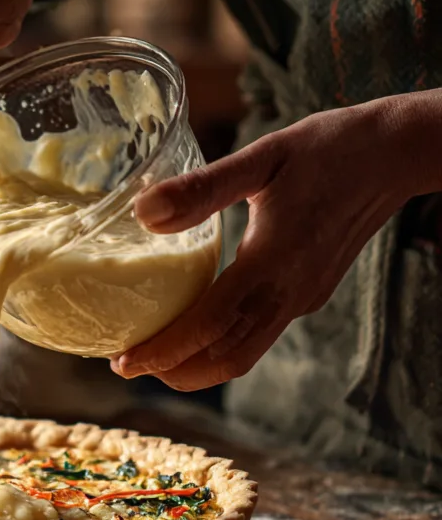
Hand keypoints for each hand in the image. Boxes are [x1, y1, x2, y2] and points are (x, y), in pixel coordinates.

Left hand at [111, 93, 440, 390]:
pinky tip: (191, 327)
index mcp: (273, 263)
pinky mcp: (307, 295)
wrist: (395, 155)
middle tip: (125, 365)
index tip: (123, 362)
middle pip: (225, 358)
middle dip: (173, 371)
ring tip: (151, 357)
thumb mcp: (262, 157)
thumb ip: (202, 187)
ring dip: (196, 367)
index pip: (210, 326)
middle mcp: (289, 294)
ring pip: (243, 355)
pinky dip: (219, 346)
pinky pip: (257, 336)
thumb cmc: (328, 148)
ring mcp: (301, 299)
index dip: (164, 351)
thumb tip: (143, 212)